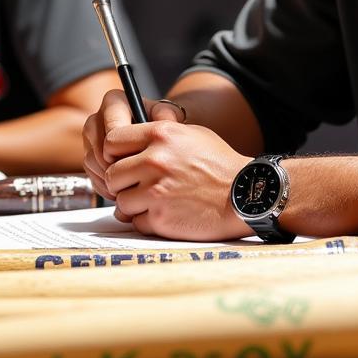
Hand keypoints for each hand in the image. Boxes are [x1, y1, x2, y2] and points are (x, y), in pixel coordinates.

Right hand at [82, 89, 187, 202]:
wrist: (157, 137)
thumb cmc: (162, 123)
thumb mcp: (168, 115)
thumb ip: (167, 115)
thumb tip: (167, 121)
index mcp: (114, 102)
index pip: (112, 130)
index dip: (124, 150)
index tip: (136, 160)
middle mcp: (97, 117)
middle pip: (97, 147)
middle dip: (116, 167)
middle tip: (134, 178)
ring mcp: (91, 139)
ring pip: (92, 162)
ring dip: (111, 178)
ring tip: (131, 185)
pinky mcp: (89, 156)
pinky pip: (91, 174)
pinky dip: (106, 185)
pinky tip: (123, 189)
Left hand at [102, 118, 251, 241]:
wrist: (245, 195)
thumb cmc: (220, 164)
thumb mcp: (191, 135)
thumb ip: (157, 138)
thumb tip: (128, 147)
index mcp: (161, 135)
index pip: (112, 141)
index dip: (114, 154)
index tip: (122, 162)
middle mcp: (154, 161)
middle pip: (112, 175)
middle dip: (123, 183)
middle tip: (140, 186)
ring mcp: (155, 191)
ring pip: (121, 201)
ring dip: (135, 204)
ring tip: (158, 201)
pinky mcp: (160, 218)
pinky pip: (136, 222)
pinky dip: (148, 221)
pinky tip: (168, 213)